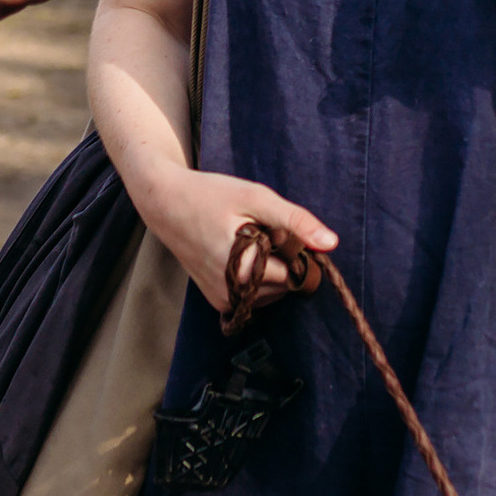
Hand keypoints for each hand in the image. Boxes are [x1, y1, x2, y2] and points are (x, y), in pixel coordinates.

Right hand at [136, 167, 336, 312]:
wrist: (165, 203)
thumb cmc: (211, 195)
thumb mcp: (256, 197)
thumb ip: (296, 221)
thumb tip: (331, 244)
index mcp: (242, 270)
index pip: (294, 273)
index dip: (291, 247)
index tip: (271, 227)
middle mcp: (231, 292)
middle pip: (283, 284)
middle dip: (280, 259)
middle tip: (255, 229)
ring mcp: (222, 299)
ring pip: (270, 292)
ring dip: (268, 269)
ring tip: (245, 240)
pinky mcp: (217, 300)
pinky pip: (254, 295)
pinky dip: (255, 277)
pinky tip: (238, 253)